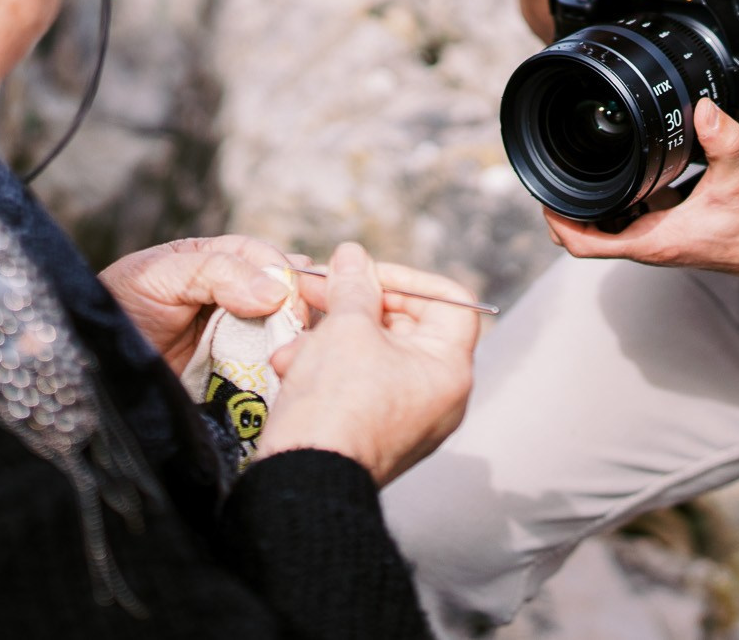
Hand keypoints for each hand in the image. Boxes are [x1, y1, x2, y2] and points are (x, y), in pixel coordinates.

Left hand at [99, 233, 297, 374]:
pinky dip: (284, 368)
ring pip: (285, 330)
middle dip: (301, 308)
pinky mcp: (236, 373)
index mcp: (220, 260)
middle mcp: (236, 295)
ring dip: (298, 339)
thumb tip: (276, 291)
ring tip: (299, 354)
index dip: (283, 277)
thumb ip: (216, 271)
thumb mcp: (161, 276)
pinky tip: (290, 373)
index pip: (266, 259)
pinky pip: (270, 367)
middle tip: (303, 332)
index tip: (288, 305)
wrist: (96, 366)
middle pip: (286, 294)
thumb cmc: (121, 307)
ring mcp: (238, 335)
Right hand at [256, 243, 480, 485]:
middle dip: (354, 308)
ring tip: (294, 344)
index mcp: (449, 371)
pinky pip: (359, 385)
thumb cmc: (336, 407)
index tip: (364, 275)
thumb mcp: (345, 330)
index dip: (406, 279)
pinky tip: (289, 368)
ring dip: (330, 339)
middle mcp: (439, 398)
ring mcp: (408, 419)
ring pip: (374, 355)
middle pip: (406, 326)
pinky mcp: (376, 434)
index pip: (449, 302)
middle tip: (318, 291)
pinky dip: (327, 370)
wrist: (303, 482)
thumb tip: (352, 257)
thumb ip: (354, 287)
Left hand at [544, 98, 738, 274]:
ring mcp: (660, 240)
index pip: (588, 245)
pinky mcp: (672, 231)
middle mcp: (652, 245)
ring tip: (581, 171)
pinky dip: (620, 202)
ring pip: (610, 229)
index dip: (559, 224)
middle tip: (556, 176)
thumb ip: (722, 138)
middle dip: (569, 211)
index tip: (545, 198)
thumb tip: (703, 108)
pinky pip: (633, 220)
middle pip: (590, 237)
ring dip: (594, 208)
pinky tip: (628, 175)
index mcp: (656, 239)